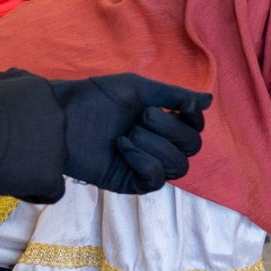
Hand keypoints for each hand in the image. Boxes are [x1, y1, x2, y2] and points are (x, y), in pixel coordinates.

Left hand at [49, 74, 211, 193]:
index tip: (183, 106)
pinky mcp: (130, 182)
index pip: (196, 129)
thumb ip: (173, 95)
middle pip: (192, 147)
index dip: (194, 119)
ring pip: (178, 165)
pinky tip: (123, 148)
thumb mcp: (138, 89)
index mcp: (162, 123)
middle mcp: (158, 144)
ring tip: (127, 134)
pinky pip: (155, 180)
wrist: (60, 117)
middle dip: (171, 129)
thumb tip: (209, 101)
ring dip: (155, 145)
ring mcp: (145, 164)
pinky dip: (144, 162)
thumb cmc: (95, 98)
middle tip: (142, 117)